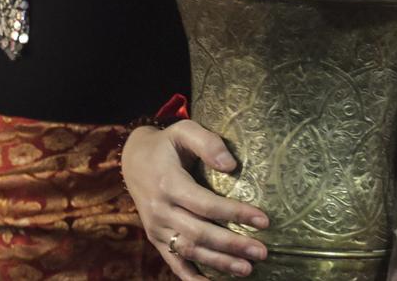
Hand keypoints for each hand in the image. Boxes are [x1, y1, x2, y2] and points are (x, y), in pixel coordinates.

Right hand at [122, 121, 269, 279]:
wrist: (133, 160)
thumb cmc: (167, 145)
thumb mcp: (184, 131)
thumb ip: (208, 143)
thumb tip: (232, 166)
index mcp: (168, 183)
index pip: (206, 204)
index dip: (235, 213)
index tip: (263, 220)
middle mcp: (160, 210)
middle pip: (200, 233)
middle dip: (233, 245)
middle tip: (262, 252)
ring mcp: (156, 228)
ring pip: (189, 250)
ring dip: (219, 263)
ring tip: (247, 269)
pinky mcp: (155, 239)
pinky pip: (174, 263)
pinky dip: (192, 278)